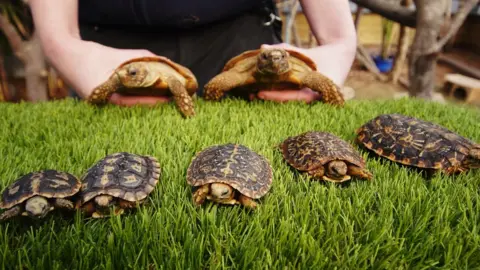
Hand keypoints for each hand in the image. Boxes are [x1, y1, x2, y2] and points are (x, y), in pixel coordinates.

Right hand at [55, 39, 171, 105]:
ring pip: (128, 106)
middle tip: (170, 99)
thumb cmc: (89, 55)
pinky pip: (121, 102)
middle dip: (151, 103)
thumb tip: (162, 62)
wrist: (62, 54)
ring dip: (143, 101)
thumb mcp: (118, 55)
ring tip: (161, 96)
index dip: (153, 101)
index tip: (168, 99)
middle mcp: (104, 105)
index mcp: (106, 97)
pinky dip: (133, 97)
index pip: (135, 103)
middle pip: (133, 108)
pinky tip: (145, 92)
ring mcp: (101, 105)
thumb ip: (141, 58)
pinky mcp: (101, 100)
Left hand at [254, 43, 320, 102]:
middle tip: (252, 96)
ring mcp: (311, 101)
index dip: (276, 96)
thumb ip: (285, 49)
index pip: (294, 96)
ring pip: (288, 104)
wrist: (339, 58)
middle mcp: (315, 99)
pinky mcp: (306, 100)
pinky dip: (277, 97)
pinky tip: (263, 93)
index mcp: (318, 90)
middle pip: (289, 104)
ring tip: (253, 95)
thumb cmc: (322, 55)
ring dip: (272, 100)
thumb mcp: (304, 51)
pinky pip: (290, 101)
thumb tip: (262, 47)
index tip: (260, 93)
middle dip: (270, 100)